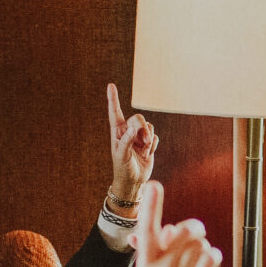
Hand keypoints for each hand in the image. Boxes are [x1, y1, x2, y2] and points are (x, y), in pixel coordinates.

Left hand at [107, 82, 158, 204]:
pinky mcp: (148, 142)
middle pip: (138, 118)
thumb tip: (133, 128)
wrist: (133, 181)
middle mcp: (127, 131)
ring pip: (148, 126)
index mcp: (117, 132)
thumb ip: (127, 141)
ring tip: (144, 151)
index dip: (113, 99)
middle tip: (143, 142)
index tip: (110, 85)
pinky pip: (155, 136)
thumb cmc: (123, 168)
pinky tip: (147, 153)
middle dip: (143, 129)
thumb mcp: (122, 156)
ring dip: (149, 139)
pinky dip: (153, 145)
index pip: (115, 112)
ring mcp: (138, 136)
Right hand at [129, 182, 219, 266]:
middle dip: (192, 229)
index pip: (146, 230)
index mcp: (145, 265)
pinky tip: (208, 264)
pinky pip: (211, 258)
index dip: (151, 206)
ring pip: (200, 244)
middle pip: (185, 232)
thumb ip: (153, 256)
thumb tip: (163, 231)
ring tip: (199, 257)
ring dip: (202, 246)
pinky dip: (212, 257)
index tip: (155, 187)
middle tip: (194, 233)